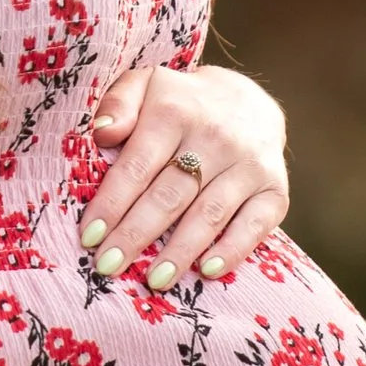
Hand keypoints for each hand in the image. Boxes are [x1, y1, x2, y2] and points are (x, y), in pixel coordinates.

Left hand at [82, 61, 289, 291]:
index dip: (112, 203)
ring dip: (180, 251)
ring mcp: (249, 164)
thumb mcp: (145, 86)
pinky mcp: (276, 187)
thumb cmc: (180, 103)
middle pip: (170, 195)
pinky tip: (208, 271)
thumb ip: (119, 103)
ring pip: (209, 214)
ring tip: (153, 280)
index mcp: (176, 111)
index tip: (89, 237)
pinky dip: (234, 249)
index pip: (138, 165)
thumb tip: (102, 134)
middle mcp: (216, 136)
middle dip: (136, 234)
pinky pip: (256, 224)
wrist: (248, 100)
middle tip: (108, 267)